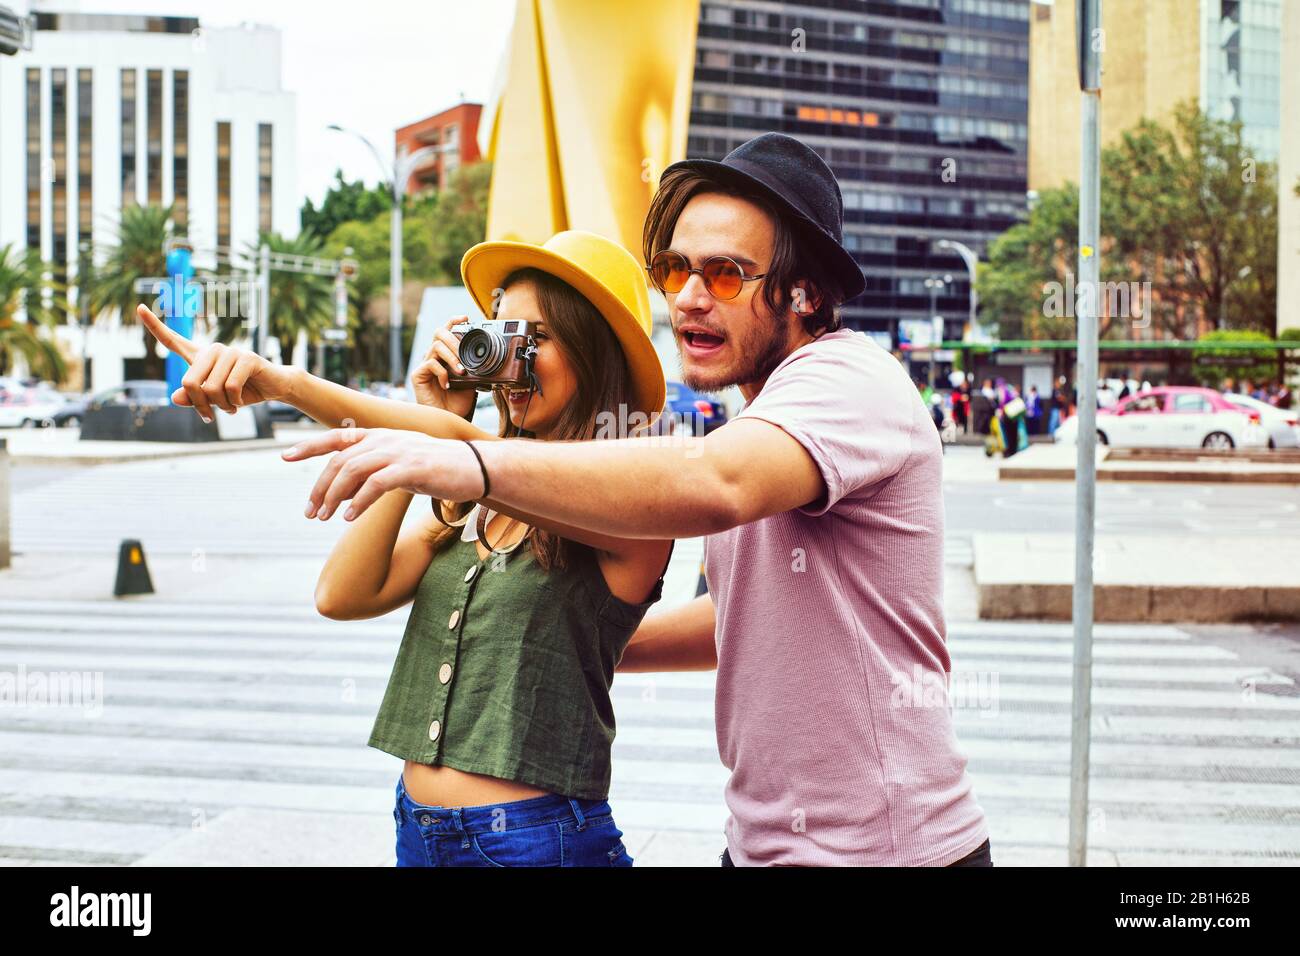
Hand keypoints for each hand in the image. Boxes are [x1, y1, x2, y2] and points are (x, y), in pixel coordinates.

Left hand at [137, 304, 292, 421]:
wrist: (274, 388)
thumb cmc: (241, 392)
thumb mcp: (214, 400)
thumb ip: (193, 398)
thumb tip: (175, 397)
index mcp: (201, 357)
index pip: (173, 340)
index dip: (155, 326)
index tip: (139, 308)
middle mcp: (213, 350)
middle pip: (189, 382)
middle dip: (199, 405)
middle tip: (209, 416)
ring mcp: (230, 352)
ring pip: (211, 388)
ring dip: (221, 406)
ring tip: (231, 407)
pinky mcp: (247, 359)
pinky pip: (231, 386)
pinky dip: (234, 402)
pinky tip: (240, 402)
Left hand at [282, 427, 485, 520]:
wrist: (475, 468)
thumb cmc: (437, 468)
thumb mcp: (400, 464)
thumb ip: (374, 468)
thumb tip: (346, 486)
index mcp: (380, 435)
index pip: (337, 436)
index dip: (309, 445)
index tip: (285, 456)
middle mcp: (385, 439)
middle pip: (339, 460)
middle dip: (319, 487)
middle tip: (310, 512)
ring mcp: (398, 452)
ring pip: (352, 471)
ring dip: (334, 497)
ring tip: (325, 518)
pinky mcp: (411, 469)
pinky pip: (376, 484)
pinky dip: (359, 501)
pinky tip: (350, 517)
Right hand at [410, 315, 475, 418]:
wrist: (450, 420)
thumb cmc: (459, 403)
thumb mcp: (472, 382)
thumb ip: (474, 367)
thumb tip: (486, 356)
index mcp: (446, 355)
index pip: (447, 331)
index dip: (454, 321)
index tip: (465, 318)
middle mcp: (434, 356)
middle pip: (439, 332)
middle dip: (455, 340)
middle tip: (465, 355)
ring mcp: (425, 365)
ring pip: (436, 346)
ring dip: (452, 357)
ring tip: (461, 371)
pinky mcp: (418, 375)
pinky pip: (430, 364)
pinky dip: (442, 372)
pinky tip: (447, 384)